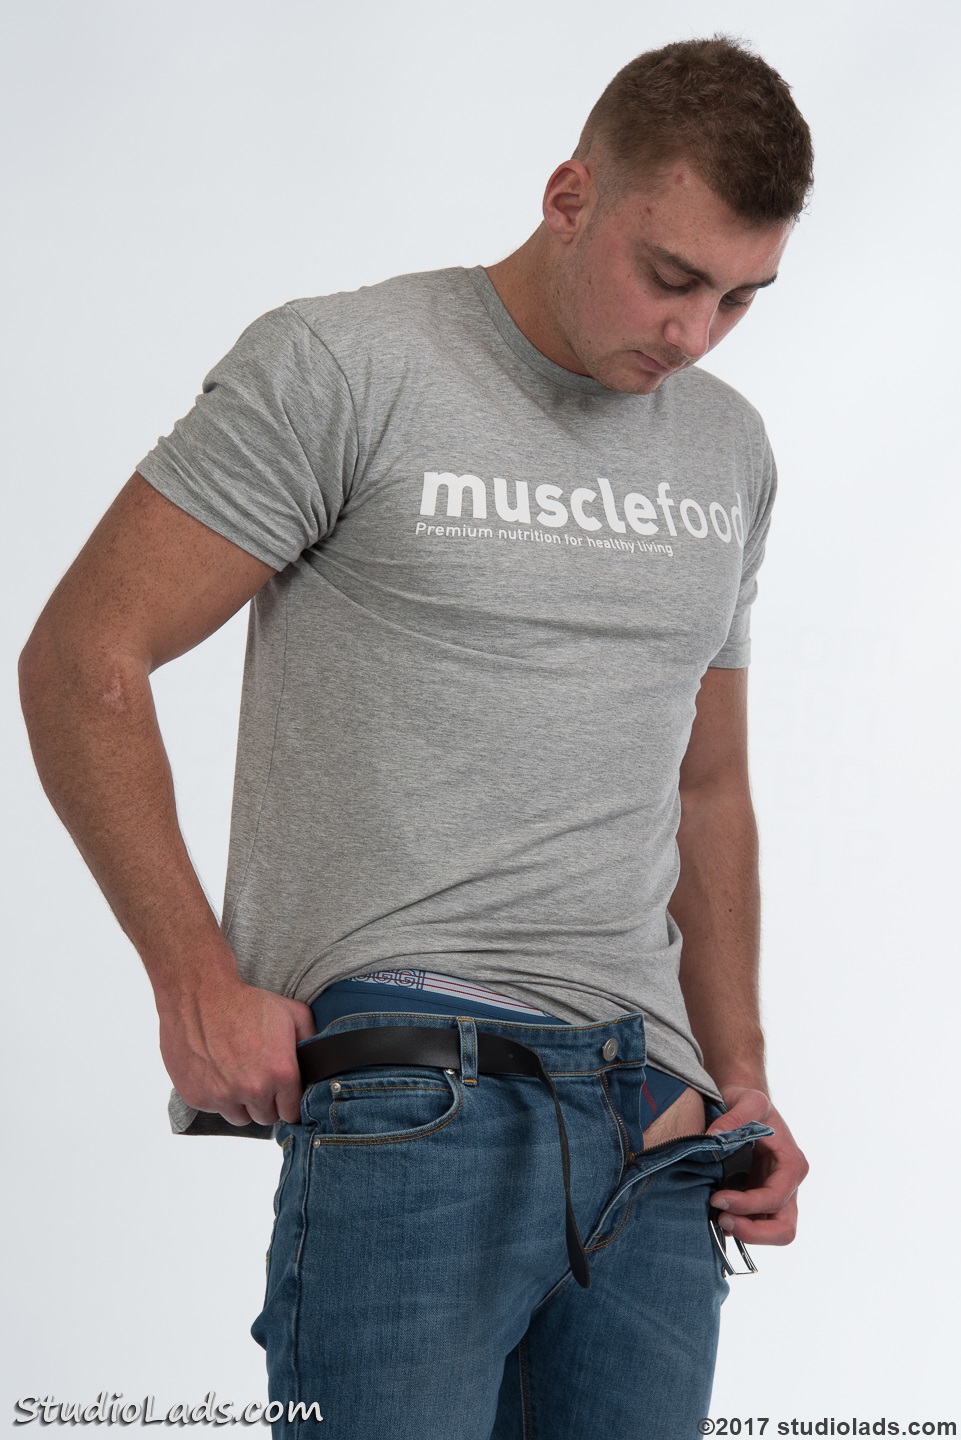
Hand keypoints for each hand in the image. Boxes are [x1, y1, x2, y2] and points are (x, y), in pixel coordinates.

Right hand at [157, 978, 315, 1127]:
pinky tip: (218, 1072)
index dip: (288, 1102)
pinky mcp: (199, 1097)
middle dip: (266, 1102)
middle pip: (267, 1117)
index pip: (292, 1111)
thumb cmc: (245, 1003)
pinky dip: (217, 1096)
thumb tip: (320, 1060)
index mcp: (281, 1072)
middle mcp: (254, 1089)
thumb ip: (311, 1040)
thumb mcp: (292, 1013)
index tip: (282, 1094)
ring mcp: (224, 1096)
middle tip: (259, 1079)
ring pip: (240, 1117)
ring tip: (238, 1076)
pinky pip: (215, 1109)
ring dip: (242, 1103)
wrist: (200, 996)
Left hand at [706, 1086, 807, 1245]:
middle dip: (754, 1231)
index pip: (776, 1198)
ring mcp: (775, 1196)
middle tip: (722, 1220)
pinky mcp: (759, 1200)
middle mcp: (788, 1185)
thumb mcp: (748, 1101)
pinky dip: (739, 1226)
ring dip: (746, 1233)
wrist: (745, 1106)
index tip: (718, 1199)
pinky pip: (755, 1224)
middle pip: (784, 1229)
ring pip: (772, 1232)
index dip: (748, 1204)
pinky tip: (717, 1214)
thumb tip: (713, 1138)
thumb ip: (734, 1117)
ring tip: (718, 1219)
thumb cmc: (751, 1103)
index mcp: (791, 1164)